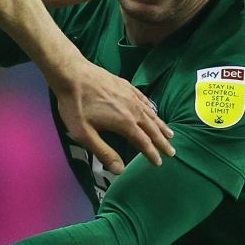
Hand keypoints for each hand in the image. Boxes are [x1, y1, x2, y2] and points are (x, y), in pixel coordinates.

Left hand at [51, 63, 174, 173]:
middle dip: (162, 142)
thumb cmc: (75, 105)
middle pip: (152, 128)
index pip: (144, 142)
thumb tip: (120, 170)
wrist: (72, 74)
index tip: (159, 163)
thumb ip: (103, 152)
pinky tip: (154, 110)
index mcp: (125, 123)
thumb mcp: (84, 134)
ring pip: (151, 113)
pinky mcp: (126, 85)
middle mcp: (133, 109)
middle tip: (172, 152)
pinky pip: (144, 99)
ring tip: (170, 134)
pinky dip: (152, 108)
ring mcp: (131, 95)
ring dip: (161, 125)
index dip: (152, 154)